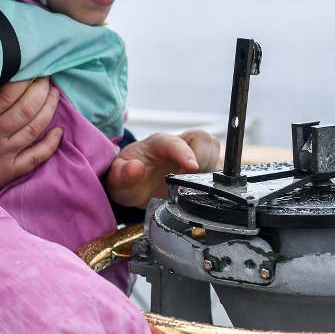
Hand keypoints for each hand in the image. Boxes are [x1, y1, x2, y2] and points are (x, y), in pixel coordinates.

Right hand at [0, 78, 61, 192]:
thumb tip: (3, 78)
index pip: (9, 95)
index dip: (26, 80)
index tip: (34, 70)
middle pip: (26, 109)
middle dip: (41, 90)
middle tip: (47, 79)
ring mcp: (5, 154)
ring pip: (34, 128)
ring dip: (49, 109)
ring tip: (55, 95)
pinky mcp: (11, 170)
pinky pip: (36, 156)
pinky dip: (51, 143)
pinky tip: (59, 131)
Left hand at [106, 128, 221, 208]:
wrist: (133, 185)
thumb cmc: (126, 177)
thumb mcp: (116, 178)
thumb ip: (122, 173)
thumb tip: (136, 168)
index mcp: (158, 143)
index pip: (175, 142)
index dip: (185, 152)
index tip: (191, 168)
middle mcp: (178, 146)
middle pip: (203, 141)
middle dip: (203, 160)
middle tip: (191, 182)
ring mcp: (192, 156)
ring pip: (215, 152)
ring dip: (211, 171)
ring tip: (195, 188)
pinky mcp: (201, 169)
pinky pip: (218, 169)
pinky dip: (216, 180)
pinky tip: (203, 192)